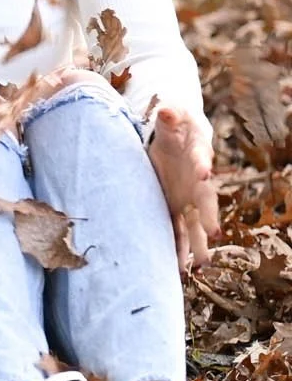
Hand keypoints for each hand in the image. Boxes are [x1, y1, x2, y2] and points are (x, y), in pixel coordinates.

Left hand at [148, 106, 219, 268]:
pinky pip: (180, 230)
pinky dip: (181, 249)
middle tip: (214, 233)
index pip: (201, 158)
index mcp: (197, 153)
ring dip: (199, 243)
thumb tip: (166, 111)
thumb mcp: (172, 116)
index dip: (202, 164)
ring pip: (196, 223)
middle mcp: (197, 180)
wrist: (176, 136)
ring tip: (201, 266)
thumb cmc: (175, 124)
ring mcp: (188, 196)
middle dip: (209, 215)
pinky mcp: (176, 207)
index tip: (203, 172)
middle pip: (205, 198)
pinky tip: (181, 270)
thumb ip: (170, 115)